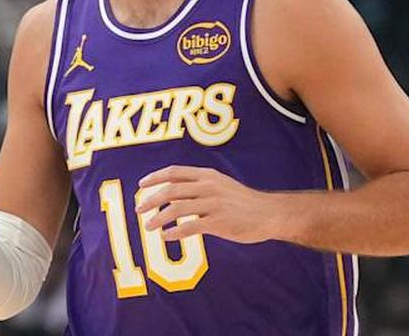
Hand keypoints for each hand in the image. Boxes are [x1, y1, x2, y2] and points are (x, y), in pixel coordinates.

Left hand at [135, 166, 276, 243]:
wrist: (269, 213)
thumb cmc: (243, 201)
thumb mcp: (221, 185)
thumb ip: (199, 186)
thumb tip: (173, 193)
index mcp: (208, 175)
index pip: (174, 172)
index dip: (155, 177)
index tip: (141, 185)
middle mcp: (208, 187)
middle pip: (170, 190)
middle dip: (150, 200)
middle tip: (138, 209)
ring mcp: (213, 204)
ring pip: (176, 209)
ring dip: (158, 218)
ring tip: (148, 227)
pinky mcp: (218, 223)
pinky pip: (189, 228)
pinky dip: (174, 233)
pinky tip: (167, 237)